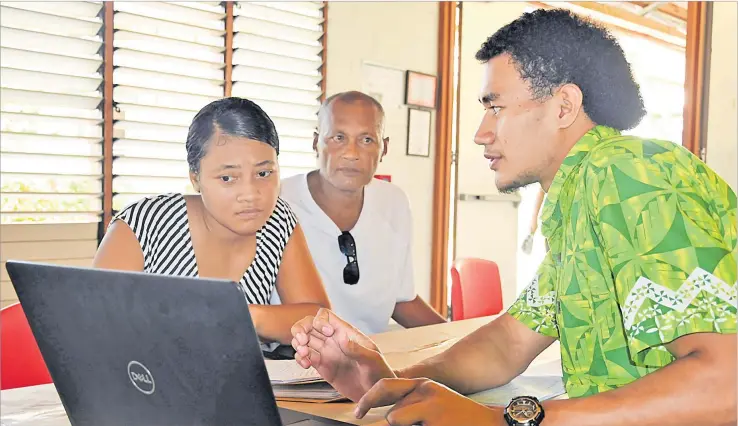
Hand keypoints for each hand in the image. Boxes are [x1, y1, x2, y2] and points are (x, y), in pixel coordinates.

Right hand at [290, 308, 395, 401]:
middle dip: (300, 329)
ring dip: (298, 344)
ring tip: (304, 355)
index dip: (321, 321)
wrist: (376, 392)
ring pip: (304, 340)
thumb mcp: (372, 360)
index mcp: (345, 332)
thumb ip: (357, 349)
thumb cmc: (379, 372)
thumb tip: (342, 337)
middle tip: (302, 341)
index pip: (325, 316)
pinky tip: (306, 364)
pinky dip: (300, 359)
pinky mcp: (322, 366)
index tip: (326, 333)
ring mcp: (326, 352)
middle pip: (309, 324)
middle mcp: (333, 340)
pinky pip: (305, 357)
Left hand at [356, 378, 504, 425]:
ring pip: (396, 419)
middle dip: (385, 415)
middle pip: (390, 409)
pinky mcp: (434, 417)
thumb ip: (409, 405)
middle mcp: (424, 389)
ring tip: (431, 425)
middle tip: (374, 418)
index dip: (368, 399)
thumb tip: (386, 416)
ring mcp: (429, 403)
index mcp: (421, 384)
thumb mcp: (431, 403)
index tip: (358, 412)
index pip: (386, 386)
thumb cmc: (456, 417)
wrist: (488, 422)